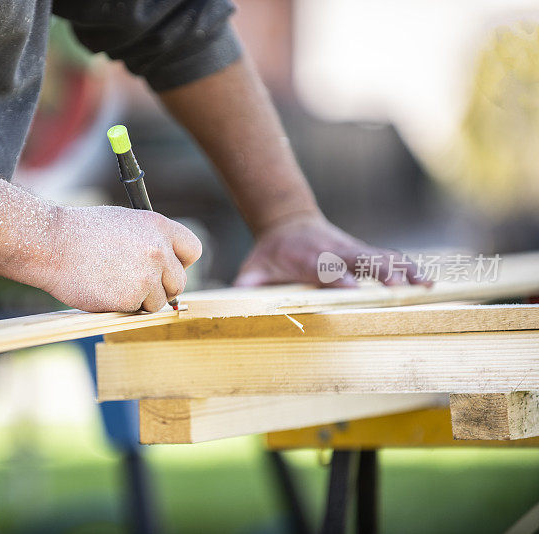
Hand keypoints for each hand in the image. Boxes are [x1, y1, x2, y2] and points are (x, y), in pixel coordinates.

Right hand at [42, 206, 201, 312]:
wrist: (52, 244)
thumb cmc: (81, 234)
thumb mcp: (125, 224)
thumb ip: (150, 241)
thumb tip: (167, 266)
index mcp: (159, 226)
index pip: (192, 250)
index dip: (179, 263)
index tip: (167, 269)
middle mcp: (159, 249)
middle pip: (179, 282)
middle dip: (161, 287)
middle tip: (134, 282)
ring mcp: (148, 274)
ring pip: (159, 301)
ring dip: (140, 299)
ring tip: (112, 281)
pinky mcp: (133, 297)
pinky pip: (137, 311)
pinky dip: (123, 307)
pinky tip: (103, 289)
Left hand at [234, 213, 430, 287]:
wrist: (288, 221)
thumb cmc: (271, 252)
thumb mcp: (253, 266)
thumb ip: (246, 284)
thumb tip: (234, 300)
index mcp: (307, 258)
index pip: (324, 269)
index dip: (337, 278)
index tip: (352, 288)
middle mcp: (333, 253)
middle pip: (358, 262)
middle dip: (377, 273)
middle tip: (397, 287)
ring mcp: (350, 251)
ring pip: (379, 258)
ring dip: (401, 270)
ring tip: (425, 286)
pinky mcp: (362, 252)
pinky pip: (388, 258)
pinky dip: (408, 268)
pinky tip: (428, 282)